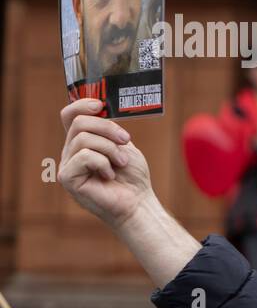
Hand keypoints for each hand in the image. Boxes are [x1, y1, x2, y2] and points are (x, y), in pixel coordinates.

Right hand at [58, 98, 154, 230]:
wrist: (138, 202)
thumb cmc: (132, 176)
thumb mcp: (124, 146)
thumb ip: (110, 130)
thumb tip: (102, 109)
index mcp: (82, 142)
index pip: (70, 116)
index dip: (81, 105)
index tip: (100, 105)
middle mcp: (70, 152)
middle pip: (79, 123)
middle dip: (106, 127)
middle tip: (125, 140)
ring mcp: (67, 165)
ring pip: (83, 138)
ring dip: (110, 148)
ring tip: (121, 163)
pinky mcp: (67, 178)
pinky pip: (84, 156)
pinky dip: (104, 163)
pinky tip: (110, 175)